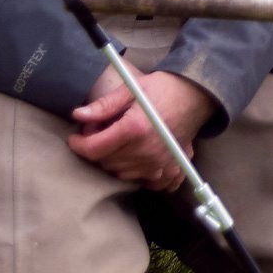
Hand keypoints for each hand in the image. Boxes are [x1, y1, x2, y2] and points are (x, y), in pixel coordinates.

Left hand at [68, 66, 215, 190]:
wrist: (196, 95)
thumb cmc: (163, 88)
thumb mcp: (131, 89)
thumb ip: (104, 105)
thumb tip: (78, 116)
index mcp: (134, 129)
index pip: (94, 150)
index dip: (79, 144)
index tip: (75, 138)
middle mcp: (147, 151)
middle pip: (106, 163)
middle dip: (97, 150)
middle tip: (100, 133)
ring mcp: (160, 163)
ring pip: (122, 174)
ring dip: (115, 162)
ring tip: (119, 143)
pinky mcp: (171, 168)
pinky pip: (148, 183)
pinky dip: (139, 175)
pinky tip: (137, 160)